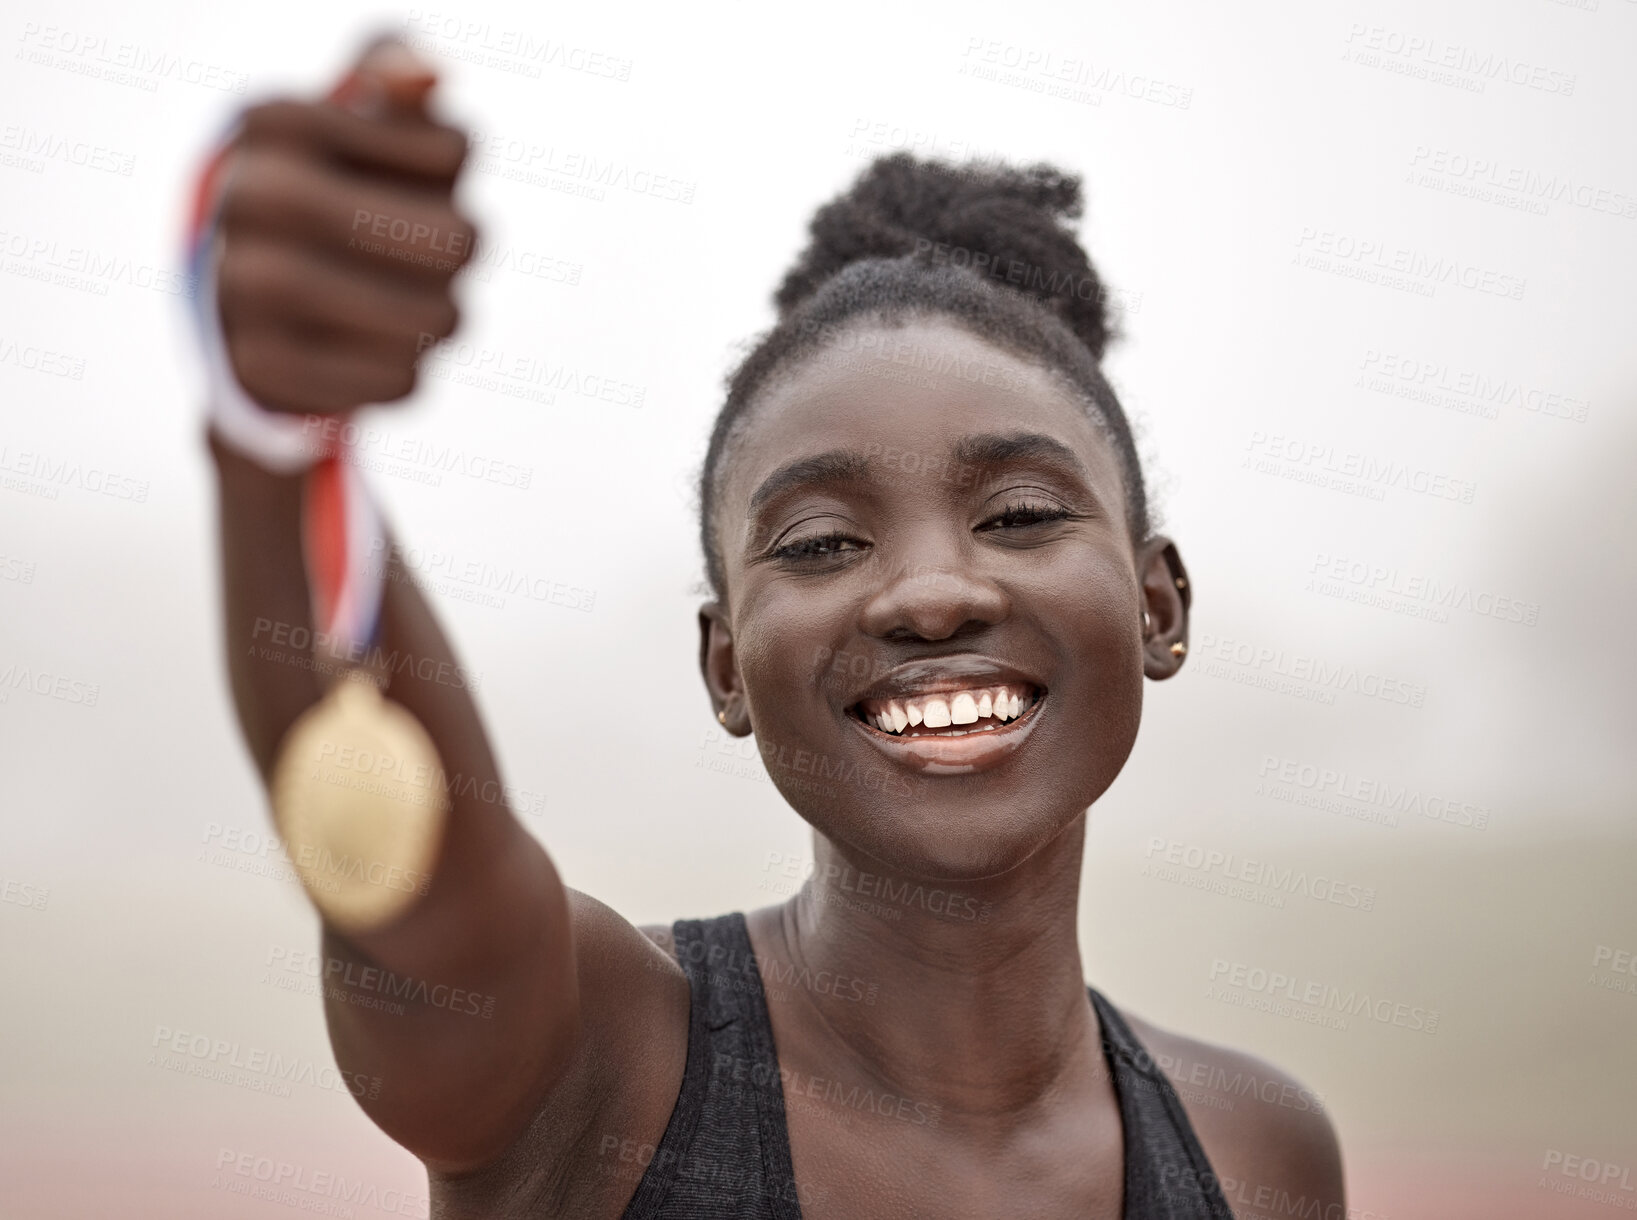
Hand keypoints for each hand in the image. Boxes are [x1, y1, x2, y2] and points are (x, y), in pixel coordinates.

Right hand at [214, 39, 476, 415]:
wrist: (233, 306)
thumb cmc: (325, 192)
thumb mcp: (354, 117)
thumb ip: (391, 73)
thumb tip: (426, 76)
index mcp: (276, 117)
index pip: (458, 149)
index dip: (451, 171)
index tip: (401, 171)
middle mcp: (254, 195)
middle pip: (463, 241)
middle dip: (459, 254)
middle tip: (425, 254)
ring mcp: (247, 286)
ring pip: (443, 318)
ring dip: (438, 315)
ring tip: (397, 300)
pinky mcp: (265, 368)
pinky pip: (404, 380)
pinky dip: (404, 370)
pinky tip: (366, 349)